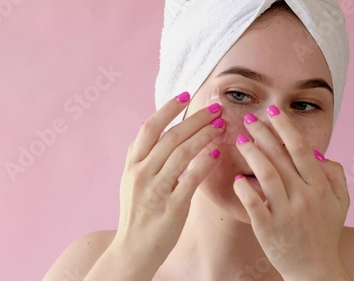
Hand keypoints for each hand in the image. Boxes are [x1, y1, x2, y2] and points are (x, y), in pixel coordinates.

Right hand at [112, 91, 224, 275]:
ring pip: (182, 153)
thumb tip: (159, 132)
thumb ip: (144, 157)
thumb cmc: (137, 213)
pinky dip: (205, 163)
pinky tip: (216, 151)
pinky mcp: (171, 207)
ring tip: (221, 126)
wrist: (132, 249)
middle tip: (216, 109)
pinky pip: (191, 179)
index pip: (150, 127)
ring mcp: (155, 190)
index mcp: (132, 164)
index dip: (168, 109)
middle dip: (196, 119)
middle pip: (171, 136)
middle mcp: (141, 173)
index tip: (186, 95)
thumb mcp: (132, 181)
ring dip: (204, 136)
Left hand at [233, 105, 350, 279]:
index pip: (301, 149)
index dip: (285, 127)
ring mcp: (285, 213)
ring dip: (251, 153)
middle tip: (248, 119)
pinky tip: (237, 179)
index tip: (273, 111)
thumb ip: (335, 174)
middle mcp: (304, 196)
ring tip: (240, 140)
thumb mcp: (341, 203)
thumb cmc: (326, 232)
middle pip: (279, 157)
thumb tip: (318, 153)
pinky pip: (252, 203)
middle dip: (262, 133)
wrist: (316, 269)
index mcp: (320, 187)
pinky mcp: (268, 228)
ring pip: (265, 174)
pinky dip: (243, 188)